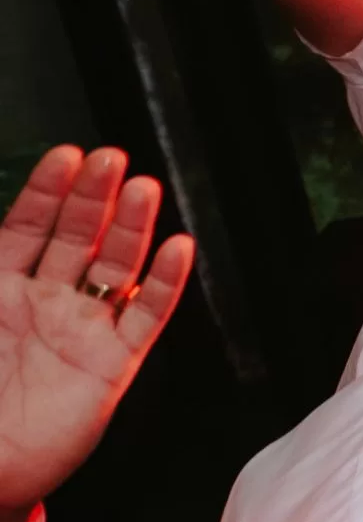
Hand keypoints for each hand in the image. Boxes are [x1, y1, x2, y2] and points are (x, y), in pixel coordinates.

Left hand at [0, 148, 194, 521]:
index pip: (26, 226)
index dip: (46, 190)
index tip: (66, 156)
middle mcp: (44, 303)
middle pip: (76, 236)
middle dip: (93, 196)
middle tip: (110, 160)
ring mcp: (82, 330)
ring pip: (114, 266)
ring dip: (131, 228)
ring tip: (144, 190)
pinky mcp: (112, 365)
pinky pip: (145, 317)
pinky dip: (163, 284)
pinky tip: (177, 251)